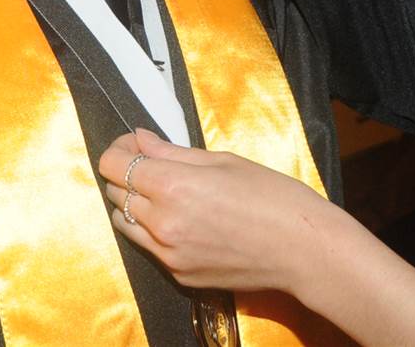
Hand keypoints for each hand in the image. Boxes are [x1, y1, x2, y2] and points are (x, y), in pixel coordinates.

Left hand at [97, 128, 335, 298]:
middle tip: (152, 163)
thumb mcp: (222, 160)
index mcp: (172, 187)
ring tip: (165, 194)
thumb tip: (140, 139)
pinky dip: (154, 231)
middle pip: (115, 193)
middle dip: (126, 174)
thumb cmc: (271, 196)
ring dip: (135, 204)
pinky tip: (184, 220)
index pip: (113, 165)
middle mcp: (162, 223)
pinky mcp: (179, 275)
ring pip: (125, 224)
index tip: (134, 144)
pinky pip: (149, 248)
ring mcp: (168, 254)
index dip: (120, 149)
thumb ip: (172, 152)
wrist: (301, 248)